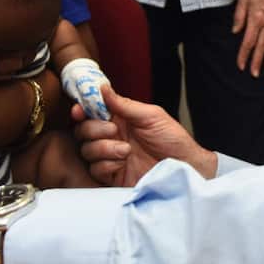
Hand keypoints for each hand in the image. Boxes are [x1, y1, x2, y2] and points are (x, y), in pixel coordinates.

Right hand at [72, 84, 215, 185]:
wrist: (183, 167)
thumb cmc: (172, 139)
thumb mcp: (151, 116)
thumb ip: (124, 104)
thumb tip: (102, 87)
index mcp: (120, 120)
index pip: (92, 113)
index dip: (82, 110)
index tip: (79, 110)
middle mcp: (112, 137)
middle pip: (83, 131)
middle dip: (94, 129)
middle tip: (114, 130)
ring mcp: (111, 157)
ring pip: (87, 150)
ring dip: (104, 148)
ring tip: (126, 150)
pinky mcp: (112, 176)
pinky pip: (96, 169)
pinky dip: (107, 164)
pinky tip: (122, 163)